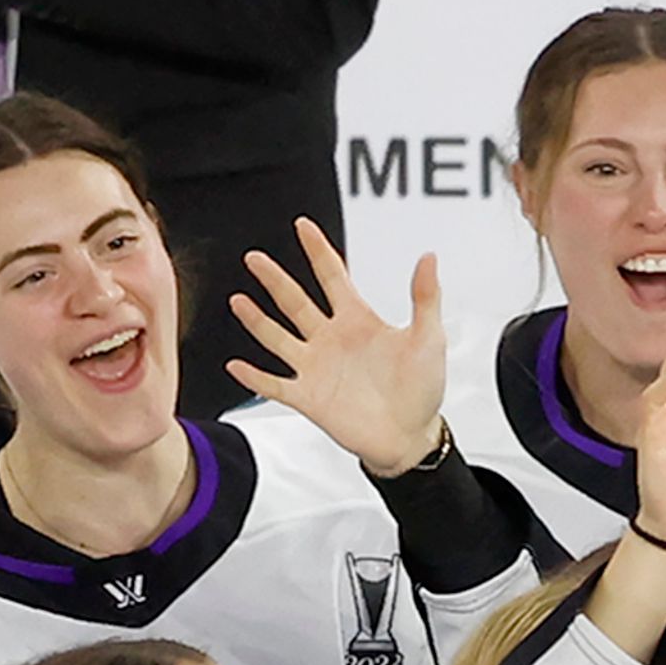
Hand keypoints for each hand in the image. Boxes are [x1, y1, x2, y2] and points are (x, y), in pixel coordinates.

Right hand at [226, 221, 450, 476]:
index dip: (318, 250)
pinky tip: (236, 364)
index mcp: (358, 321)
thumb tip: (429, 257)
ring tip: (238, 301)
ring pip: (277, 337)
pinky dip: (255, 376)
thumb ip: (425, 298)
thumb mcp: (429, 339)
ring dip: (257, 320)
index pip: (332, 276)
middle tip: (254, 257)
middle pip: (295, 301)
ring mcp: (316, 367)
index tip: (303, 226)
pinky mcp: (308, 397)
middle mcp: (331, 339)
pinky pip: (274, 384)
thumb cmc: (422, 390)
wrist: (412, 438)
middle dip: (274, 279)